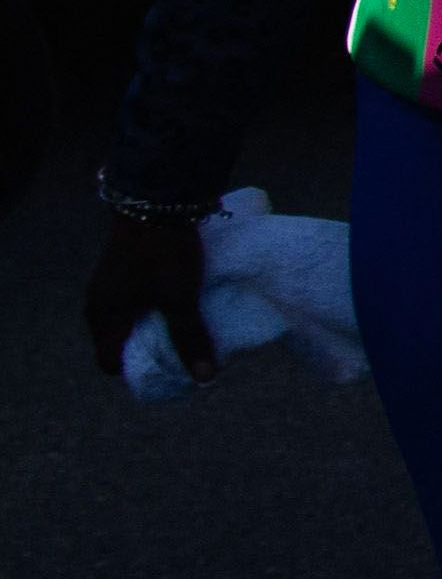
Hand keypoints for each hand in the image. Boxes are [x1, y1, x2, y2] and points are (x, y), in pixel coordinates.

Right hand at [80, 212, 210, 383]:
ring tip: (190, 333)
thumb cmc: (163, 252)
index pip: (110, 361)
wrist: (158, 198)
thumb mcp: (180, 297)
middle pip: (123, 342)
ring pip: (133, 320)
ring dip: (158, 328)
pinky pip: (139, 302)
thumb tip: (204, 379)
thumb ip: (190, 337)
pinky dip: (158, 310)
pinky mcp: (127, 270)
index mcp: (102, 316)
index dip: (140, 372)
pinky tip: (184, 308)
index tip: (172, 374)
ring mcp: (112, 285)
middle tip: (186, 356)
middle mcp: (100, 303)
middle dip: (153, 351)